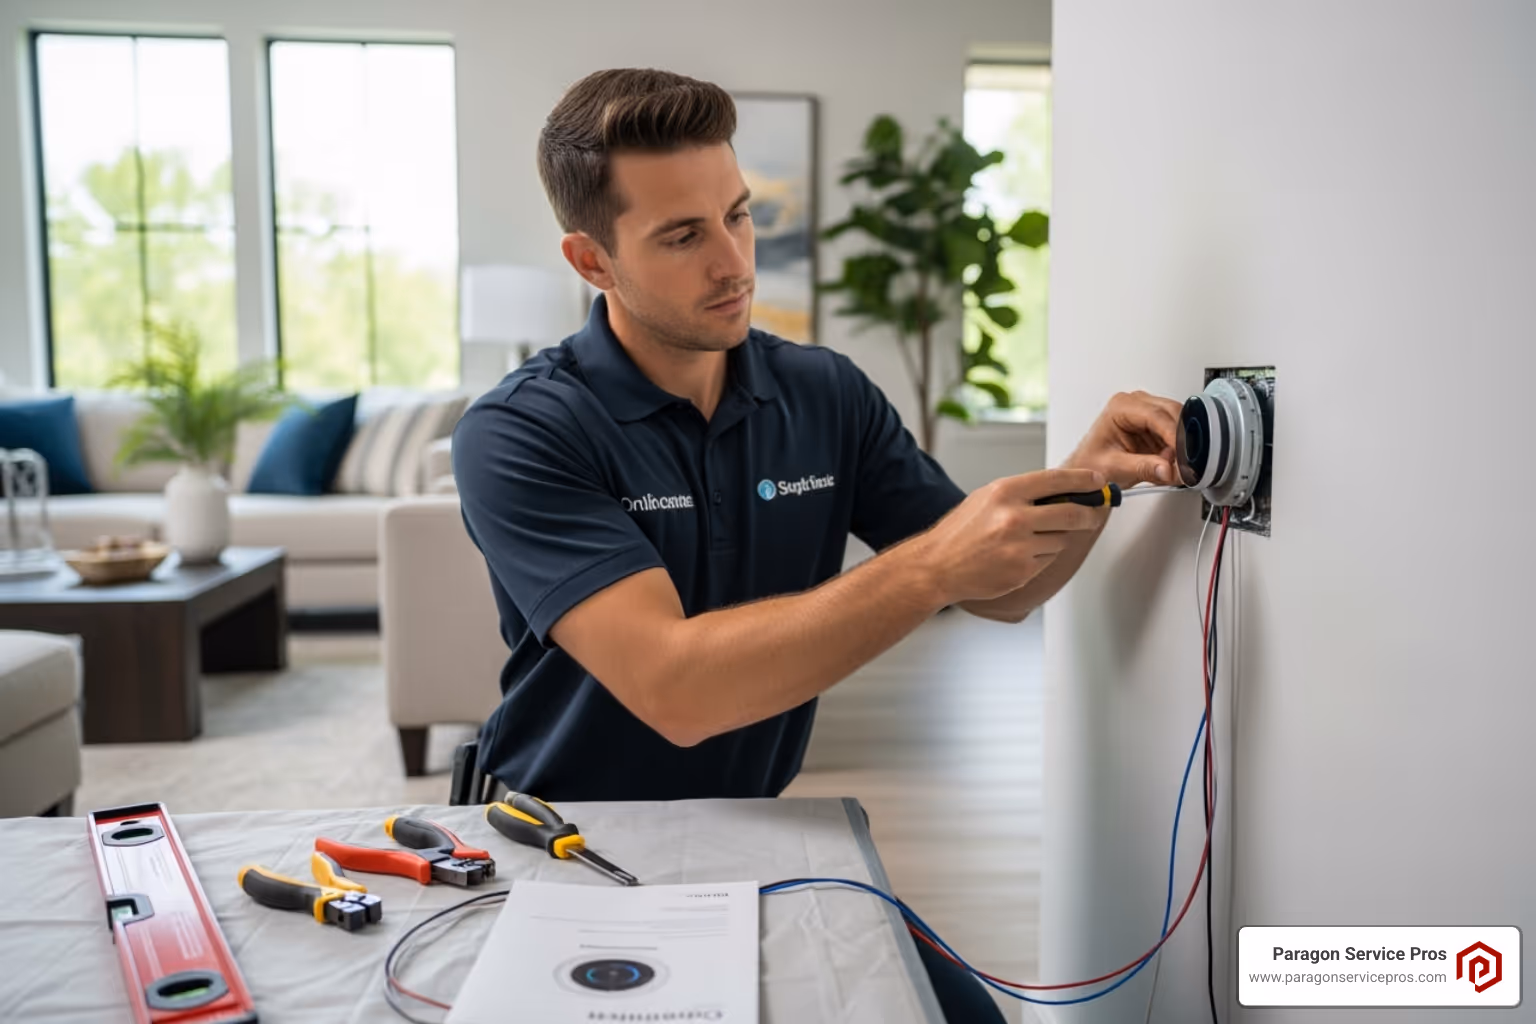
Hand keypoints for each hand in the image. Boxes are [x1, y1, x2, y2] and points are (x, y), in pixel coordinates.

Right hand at [909, 468, 1107, 604]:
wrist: (938, 566)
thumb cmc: (961, 532)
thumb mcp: (987, 498)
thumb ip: (1022, 493)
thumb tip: (1061, 490)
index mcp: (1006, 492)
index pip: (1057, 480)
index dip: (1084, 480)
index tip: (1099, 481)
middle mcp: (1015, 517)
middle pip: (1073, 513)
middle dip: (1089, 513)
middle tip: (1093, 513)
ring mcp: (1020, 546)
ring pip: (1061, 539)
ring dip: (1056, 538)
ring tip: (1028, 540)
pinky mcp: (1022, 570)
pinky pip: (1048, 560)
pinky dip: (1040, 557)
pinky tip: (1016, 556)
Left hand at [1064, 391, 1183, 487]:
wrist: (1087, 469)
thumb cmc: (1091, 462)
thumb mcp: (1114, 467)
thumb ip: (1143, 467)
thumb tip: (1167, 469)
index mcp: (1121, 406)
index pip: (1156, 415)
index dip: (1174, 435)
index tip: (1183, 453)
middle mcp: (1136, 404)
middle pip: (1173, 414)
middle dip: (1181, 440)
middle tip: (1183, 464)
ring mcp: (1148, 413)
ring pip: (1179, 423)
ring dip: (1181, 446)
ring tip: (1174, 468)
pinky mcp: (1156, 427)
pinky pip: (1177, 435)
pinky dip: (1178, 451)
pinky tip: (1170, 465)